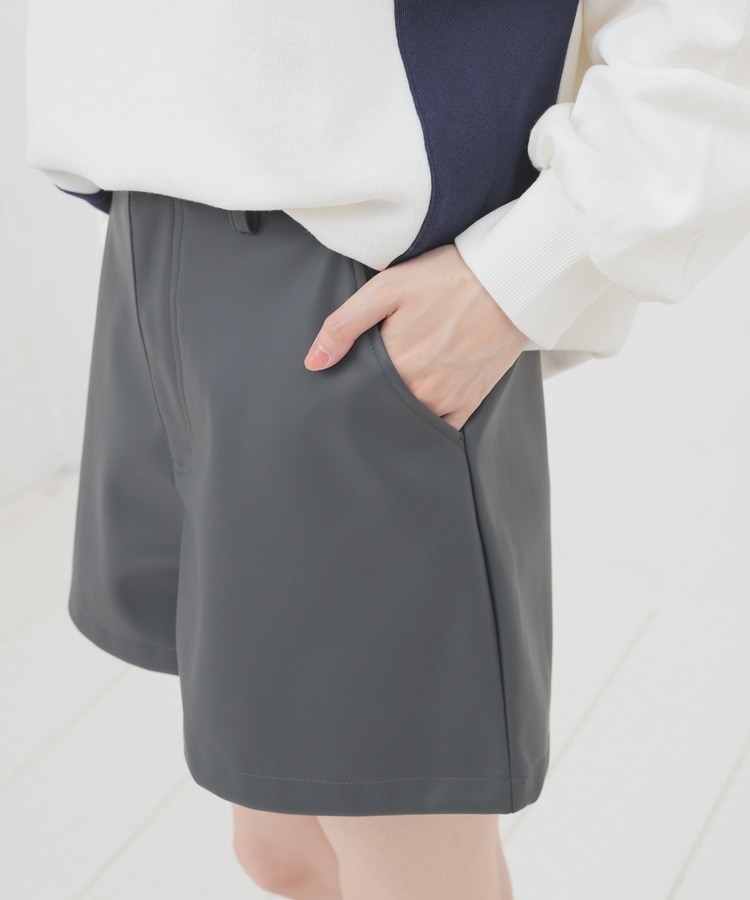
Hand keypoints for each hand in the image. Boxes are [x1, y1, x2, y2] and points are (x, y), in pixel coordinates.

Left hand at [304, 243, 530, 431]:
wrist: (509, 280)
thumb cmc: (446, 278)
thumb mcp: (386, 288)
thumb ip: (344, 325)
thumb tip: (313, 363)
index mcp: (396, 367)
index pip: (358, 393)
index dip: (348, 387)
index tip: (344, 379)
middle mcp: (422, 392)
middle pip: (383, 409)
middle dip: (371, 401)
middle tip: (366, 384)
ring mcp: (449, 399)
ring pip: (410, 419)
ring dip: (398, 412)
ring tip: (392, 390)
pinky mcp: (472, 400)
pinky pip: (444, 426)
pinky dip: (429, 422)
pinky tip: (420, 408)